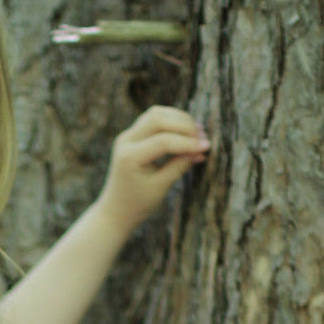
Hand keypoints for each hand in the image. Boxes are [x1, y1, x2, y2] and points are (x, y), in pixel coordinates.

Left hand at [96, 106, 209, 240]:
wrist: (116, 209)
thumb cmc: (138, 203)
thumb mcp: (160, 187)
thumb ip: (179, 166)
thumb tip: (200, 150)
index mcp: (129, 158)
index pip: (163, 141)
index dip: (187, 143)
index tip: (206, 147)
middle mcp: (125, 141)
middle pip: (158, 119)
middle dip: (184, 126)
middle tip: (203, 137)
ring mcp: (127, 135)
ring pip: (155, 114)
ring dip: (178, 119)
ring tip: (197, 132)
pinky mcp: (132, 134)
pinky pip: (152, 119)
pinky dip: (171, 120)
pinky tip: (186, 130)